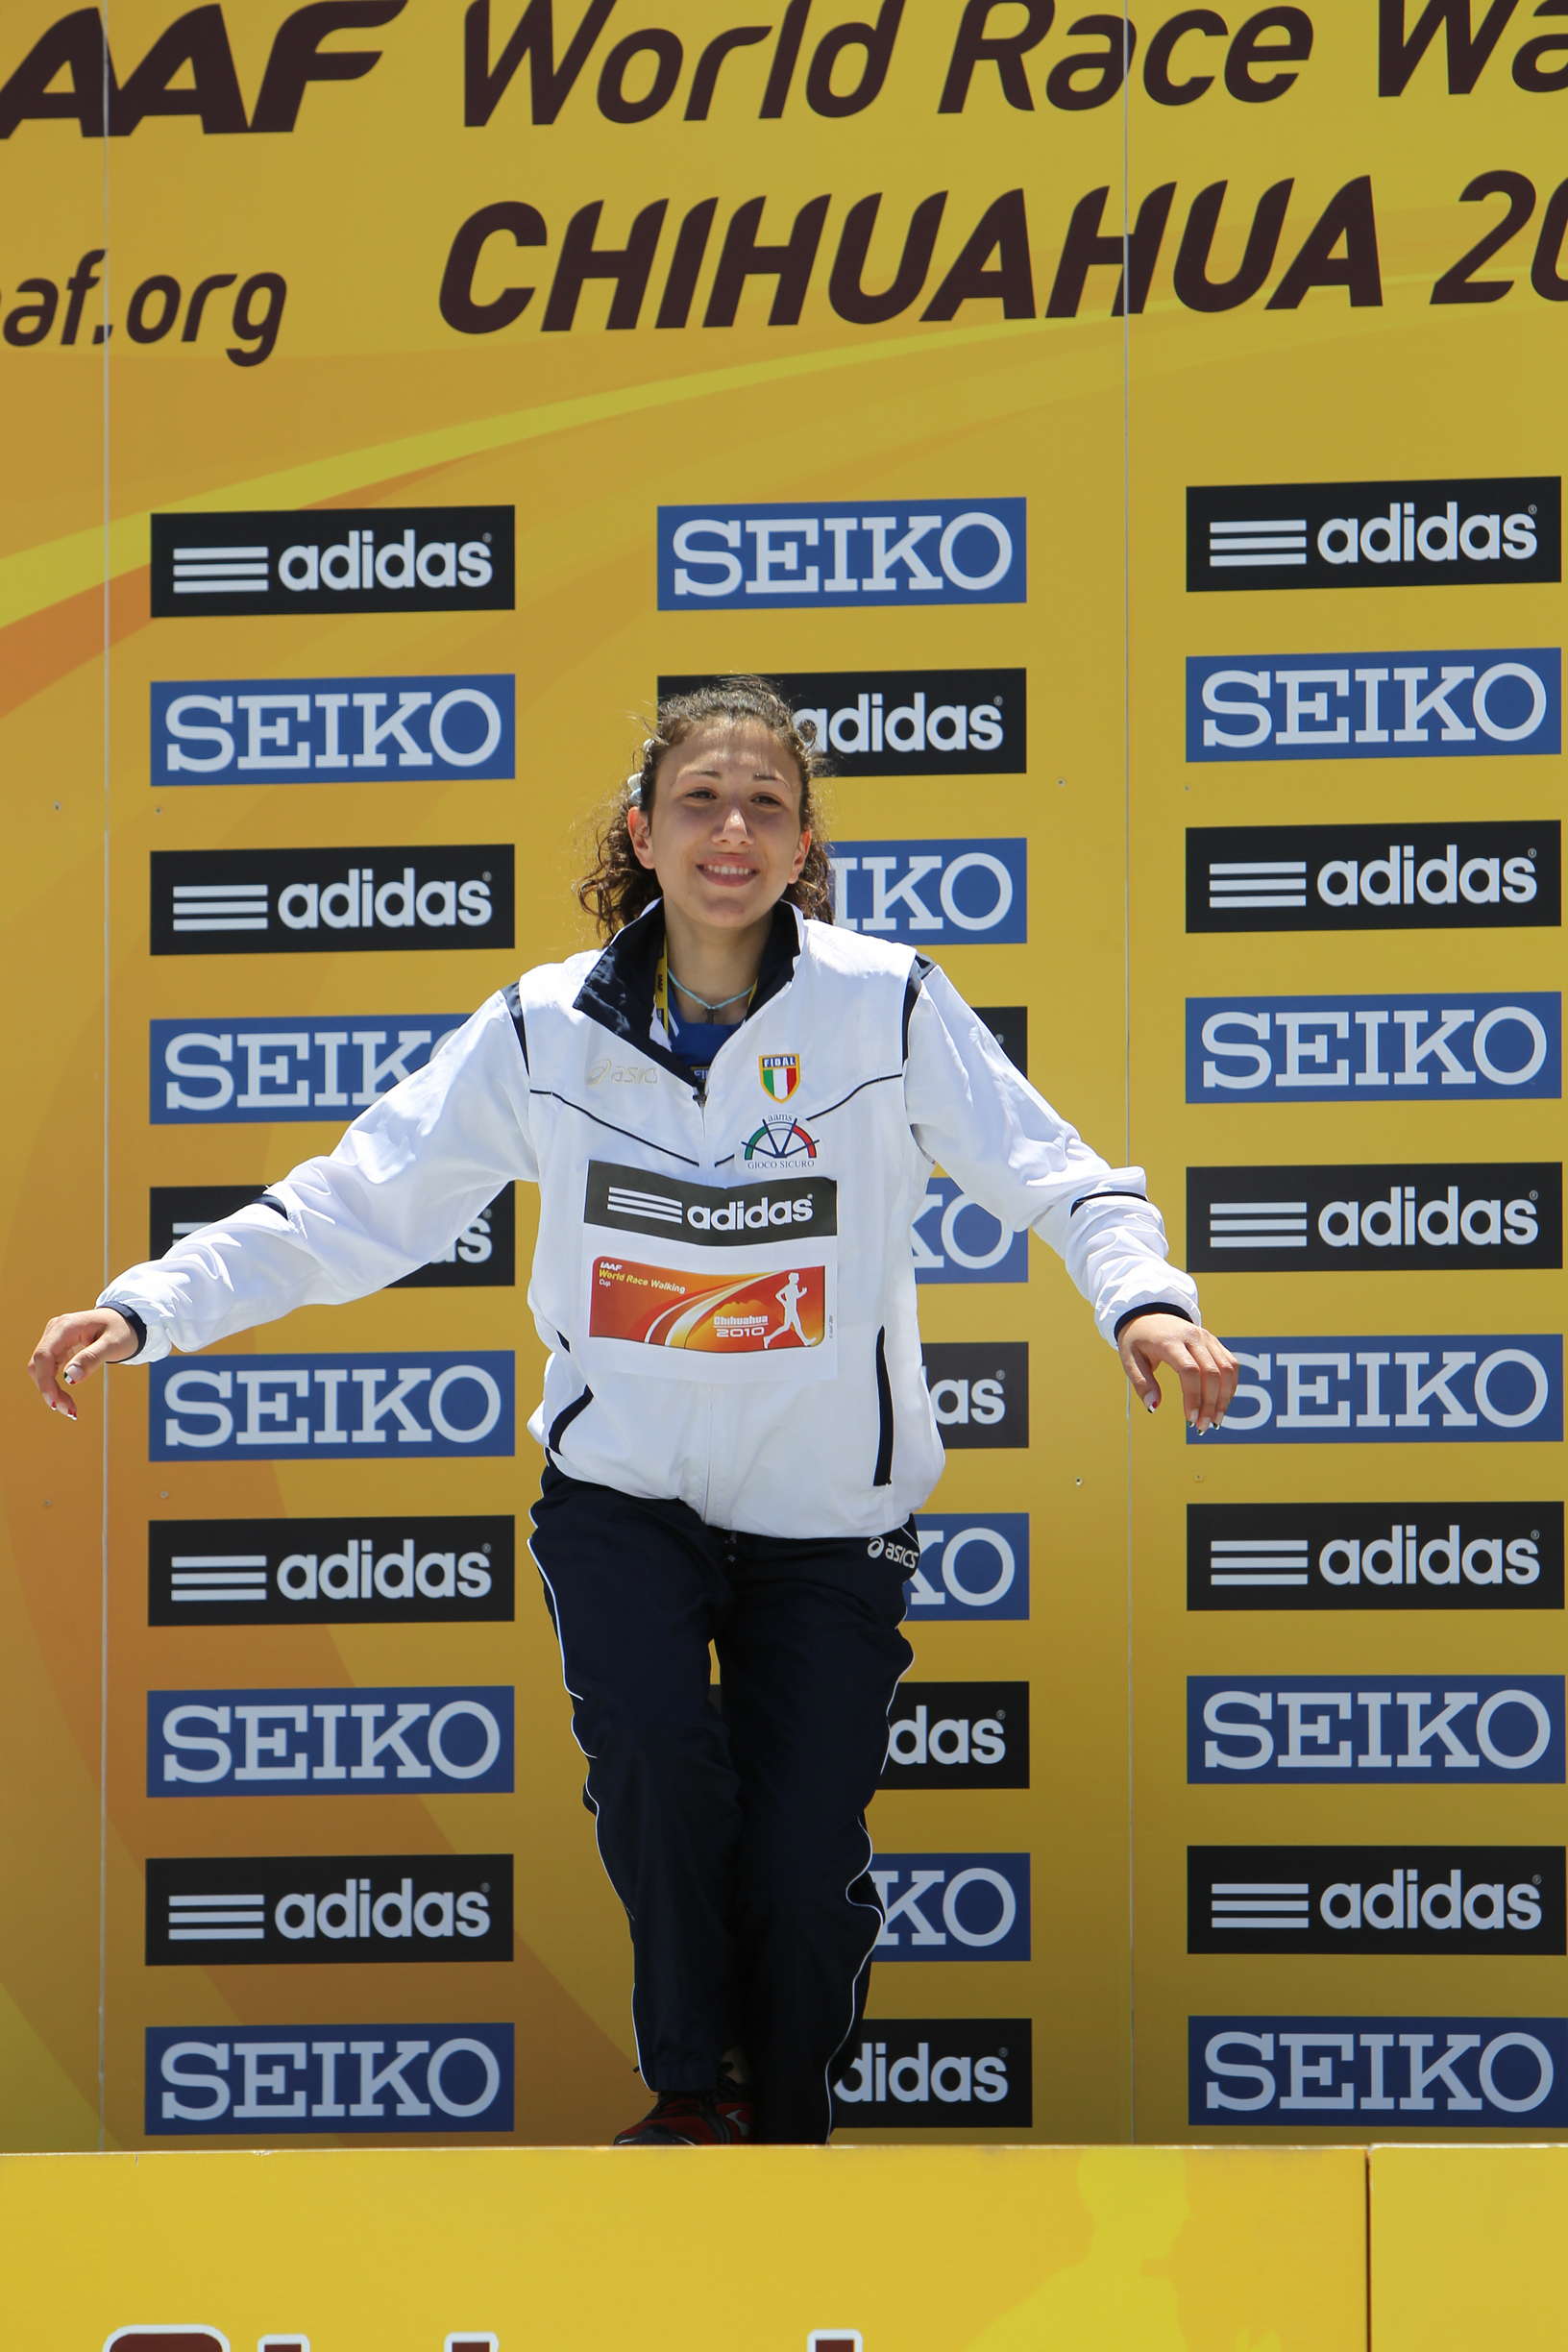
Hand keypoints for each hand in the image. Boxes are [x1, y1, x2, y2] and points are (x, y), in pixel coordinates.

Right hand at [26, 1308, 138, 1419]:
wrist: (125, 1322)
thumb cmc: (122, 1329)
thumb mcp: (113, 1344)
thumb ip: (92, 1358)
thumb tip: (71, 1378)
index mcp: (66, 1326)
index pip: (44, 1355)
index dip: (45, 1381)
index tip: (54, 1403)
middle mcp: (55, 1330)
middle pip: (39, 1365)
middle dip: (49, 1390)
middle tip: (69, 1410)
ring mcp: (55, 1339)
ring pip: (41, 1370)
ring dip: (52, 1391)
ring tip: (70, 1408)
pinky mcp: (58, 1348)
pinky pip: (49, 1369)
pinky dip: (55, 1385)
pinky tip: (65, 1398)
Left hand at [1118, 1312, 1237, 1432]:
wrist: (1148, 1313)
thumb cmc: (1138, 1340)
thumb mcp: (1129, 1360)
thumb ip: (1141, 1383)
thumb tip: (1153, 1407)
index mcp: (1169, 1341)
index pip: (1189, 1370)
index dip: (1193, 1397)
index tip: (1190, 1419)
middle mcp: (1193, 1337)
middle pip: (1211, 1372)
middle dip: (1210, 1404)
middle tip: (1203, 1427)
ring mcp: (1207, 1338)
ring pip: (1226, 1369)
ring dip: (1224, 1398)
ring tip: (1215, 1421)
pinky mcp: (1215, 1341)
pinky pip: (1230, 1364)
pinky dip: (1230, 1386)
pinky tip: (1221, 1404)